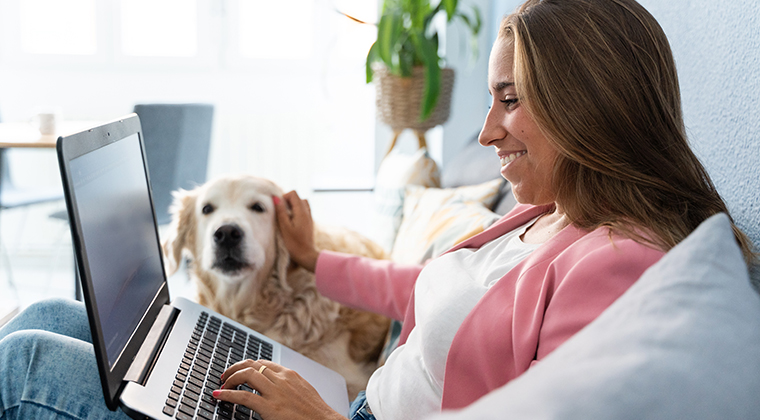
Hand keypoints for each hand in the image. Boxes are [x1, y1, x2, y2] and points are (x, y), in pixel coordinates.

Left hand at [214, 359, 345, 419]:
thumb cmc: (316, 412)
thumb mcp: (303, 391)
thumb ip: (289, 385)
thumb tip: (277, 387)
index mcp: (289, 374)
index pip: (262, 362)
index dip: (246, 366)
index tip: (238, 372)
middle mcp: (281, 379)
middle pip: (251, 364)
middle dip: (234, 368)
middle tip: (225, 377)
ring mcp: (275, 392)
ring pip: (246, 375)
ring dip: (230, 379)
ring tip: (222, 386)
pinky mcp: (270, 407)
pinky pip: (243, 397)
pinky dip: (228, 395)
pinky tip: (219, 396)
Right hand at [273, 191, 319, 271]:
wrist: (306, 255)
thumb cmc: (294, 243)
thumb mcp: (284, 227)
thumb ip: (281, 211)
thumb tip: (276, 198)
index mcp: (301, 211)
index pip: (293, 194)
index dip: (284, 197)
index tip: (279, 208)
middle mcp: (307, 212)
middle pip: (297, 198)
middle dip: (288, 201)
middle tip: (281, 213)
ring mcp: (309, 217)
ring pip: (301, 204)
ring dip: (293, 207)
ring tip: (286, 217)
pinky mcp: (309, 223)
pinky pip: (303, 211)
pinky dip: (296, 212)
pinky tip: (291, 222)